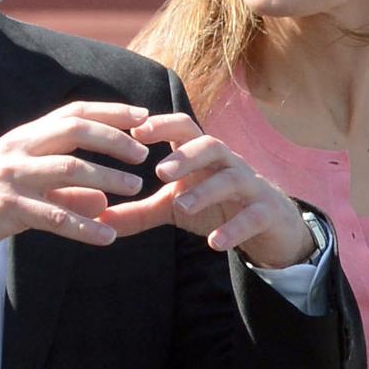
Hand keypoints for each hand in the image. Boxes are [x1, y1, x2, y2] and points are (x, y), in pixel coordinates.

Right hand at [0, 102, 150, 269]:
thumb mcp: (22, 187)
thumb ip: (63, 190)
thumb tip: (102, 199)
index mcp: (23, 138)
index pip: (72, 114)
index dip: (109, 112)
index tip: (143, 116)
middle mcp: (18, 149)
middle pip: (75, 132)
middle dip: (114, 138)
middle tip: (145, 151)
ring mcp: (11, 177)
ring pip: (69, 169)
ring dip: (107, 178)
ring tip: (137, 189)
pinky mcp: (6, 208)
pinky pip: (54, 215)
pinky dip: (84, 226)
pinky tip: (107, 236)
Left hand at [100, 112, 316, 268]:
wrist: (269, 225)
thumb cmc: (215, 205)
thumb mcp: (174, 207)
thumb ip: (139, 212)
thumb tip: (98, 220)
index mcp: (202, 156)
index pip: (183, 128)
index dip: (161, 125)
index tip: (135, 131)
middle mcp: (227, 163)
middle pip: (210, 145)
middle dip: (186, 155)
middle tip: (159, 172)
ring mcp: (249, 186)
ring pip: (231, 178)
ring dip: (206, 191)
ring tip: (181, 207)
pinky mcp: (265, 212)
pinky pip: (252, 216)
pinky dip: (234, 228)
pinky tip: (215, 243)